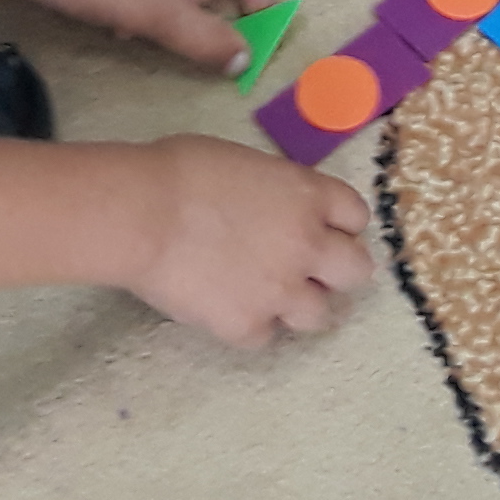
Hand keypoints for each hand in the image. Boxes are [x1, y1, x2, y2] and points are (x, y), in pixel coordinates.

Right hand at [120, 133, 372, 344]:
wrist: (143, 214)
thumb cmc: (182, 171)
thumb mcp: (247, 164)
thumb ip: (277, 192)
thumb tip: (274, 208)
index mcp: (308, 196)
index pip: (356, 216)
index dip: (340, 224)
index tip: (323, 229)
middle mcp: (308, 245)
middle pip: (356, 271)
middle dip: (337, 271)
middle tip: (310, 271)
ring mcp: (281, 291)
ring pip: (321, 315)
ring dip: (300, 306)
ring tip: (272, 298)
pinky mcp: (247, 325)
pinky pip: (266, 336)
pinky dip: (251, 325)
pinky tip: (228, 309)